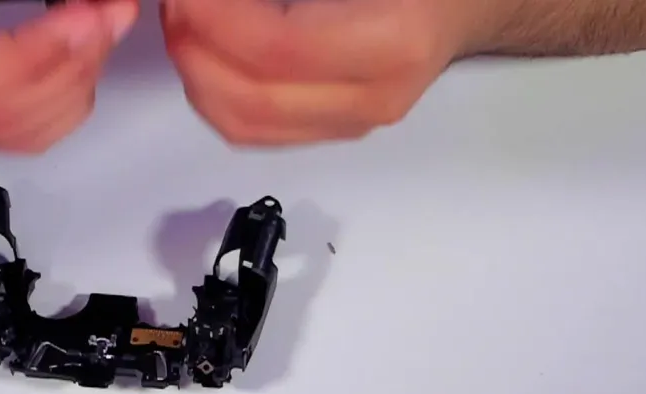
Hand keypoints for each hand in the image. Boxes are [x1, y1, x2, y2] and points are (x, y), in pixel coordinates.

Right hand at [0, 0, 138, 152]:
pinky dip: (58, 93)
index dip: (43, 52)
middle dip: (74, 63)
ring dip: (75, 78)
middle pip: (6, 111)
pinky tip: (76, 49)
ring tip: (103, 25)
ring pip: (21, 129)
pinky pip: (15, 127)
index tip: (90, 18)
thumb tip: (74, 9)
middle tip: (113, 15)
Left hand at [161, 0, 472, 145]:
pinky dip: (217, 91)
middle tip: (176, 2)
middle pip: (249, 101)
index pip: (276, 50)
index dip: (215, 17)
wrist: (469, 4)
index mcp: (392, 43)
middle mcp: (374, 96)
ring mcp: (354, 121)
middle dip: (192, 48)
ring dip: (196, 73)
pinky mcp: (336, 128)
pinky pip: (256, 129)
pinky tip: (208, 48)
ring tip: (186, 20)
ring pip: (243, 125)